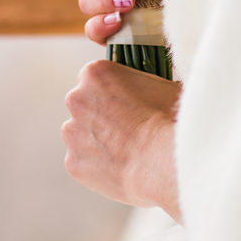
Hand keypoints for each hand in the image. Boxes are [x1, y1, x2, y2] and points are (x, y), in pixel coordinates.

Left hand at [62, 59, 181, 222]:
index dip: (116, 91)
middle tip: (130, 128)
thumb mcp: (165, 86)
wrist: (163, 162)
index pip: (98, 78)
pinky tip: (120, 167)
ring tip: (127, 150)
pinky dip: (97, 165)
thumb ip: (146, 84)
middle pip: (86, 105)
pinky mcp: (73, 162)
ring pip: (82, 134)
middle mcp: (77, 99)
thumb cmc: (168, 122)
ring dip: (98, 140)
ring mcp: (72, 132)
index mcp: (95, 74)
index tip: (129, 103)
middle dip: (103, 116)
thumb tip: (156, 91)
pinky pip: (83, 162)